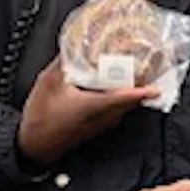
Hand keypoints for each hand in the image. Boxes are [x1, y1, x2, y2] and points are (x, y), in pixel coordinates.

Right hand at [16, 58, 158, 165]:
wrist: (33, 146)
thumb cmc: (40, 120)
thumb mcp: (49, 82)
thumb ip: (63, 61)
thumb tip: (74, 44)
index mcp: (95, 106)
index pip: (126, 97)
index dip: (143, 90)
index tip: (156, 84)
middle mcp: (103, 117)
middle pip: (131, 100)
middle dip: (141, 84)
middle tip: (147, 67)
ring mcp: (102, 124)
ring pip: (125, 106)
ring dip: (131, 91)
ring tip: (131, 72)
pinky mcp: (98, 126)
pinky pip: (117, 110)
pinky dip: (120, 98)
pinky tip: (112, 87)